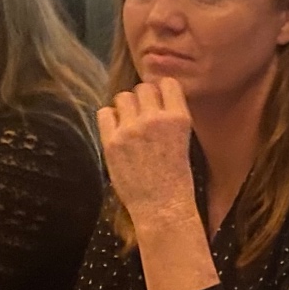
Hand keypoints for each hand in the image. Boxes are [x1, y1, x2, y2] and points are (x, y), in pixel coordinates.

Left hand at [98, 79, 195, 224]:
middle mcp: (154, 120)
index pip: (167, 83)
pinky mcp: (111, 142)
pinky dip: (110, 119)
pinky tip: (118, 132)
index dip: (162, 91)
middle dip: (143, 99)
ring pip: (123, 97)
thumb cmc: (176, 177)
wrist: (162, 206)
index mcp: (179, 119)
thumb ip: (169, 116)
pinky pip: (104, 113)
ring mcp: (131, 130)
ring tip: (130, 124)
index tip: (160, 102)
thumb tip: (151, 96)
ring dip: (126, 108)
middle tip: (144, 116)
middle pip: (143, 88)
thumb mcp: (184, 140)